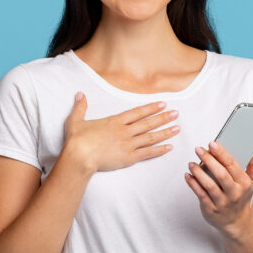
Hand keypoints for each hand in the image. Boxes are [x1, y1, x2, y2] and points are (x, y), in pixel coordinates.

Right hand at [63, 92, 179, 172]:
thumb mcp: (76, 120)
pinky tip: (169, 147)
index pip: (137, 112)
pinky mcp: (128, 157)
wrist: (79, 156)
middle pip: (148, 123)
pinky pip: (148, 153)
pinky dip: (159, 150)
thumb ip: (80, 107)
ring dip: (165, 132)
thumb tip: (80, 94)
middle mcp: (124, 131)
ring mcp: (128, 144)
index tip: (162, 104)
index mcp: (114, 121)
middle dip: (163, 117)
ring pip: (151, 137)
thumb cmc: (77, 139)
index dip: (151, 108)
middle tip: (176, 113)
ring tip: (177, 128)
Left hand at [184, 142, 252, 238]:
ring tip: (191, 163)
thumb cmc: (242, 196)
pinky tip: (188, 175)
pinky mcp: (211, 209)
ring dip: (198, 172)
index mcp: (244, 183)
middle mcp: (234, 193)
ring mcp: (222, 202)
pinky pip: (200, 194)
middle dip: (209, 160)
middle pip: (221, 175)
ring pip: (209, 185)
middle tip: (198, 149)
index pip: (233, 166)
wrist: (236, 221)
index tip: (212, 143)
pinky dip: (193, 184)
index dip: (222, 154)